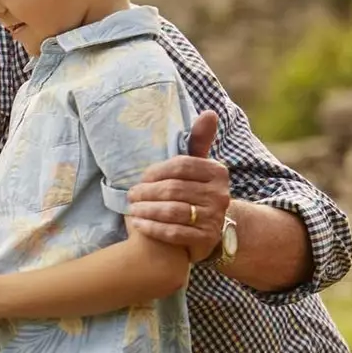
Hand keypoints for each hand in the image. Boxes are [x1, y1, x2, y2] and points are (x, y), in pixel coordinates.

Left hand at [125, 110, 229, 262]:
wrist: (209, 228)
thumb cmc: (194, 190)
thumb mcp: (198, 166)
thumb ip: (198, 141)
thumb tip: (209, 113)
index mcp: (217, 172)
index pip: (180, 166)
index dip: (156, 172)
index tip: (140, 178)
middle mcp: (220, 195)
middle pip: (173, 189)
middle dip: (146, 192)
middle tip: (130, 195)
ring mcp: (214, 218)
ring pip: (172, 211)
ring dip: (146, 210)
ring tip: (131, 209)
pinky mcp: (206, 240)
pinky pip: (174, 232)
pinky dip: (152, 228)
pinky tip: (138, 225)